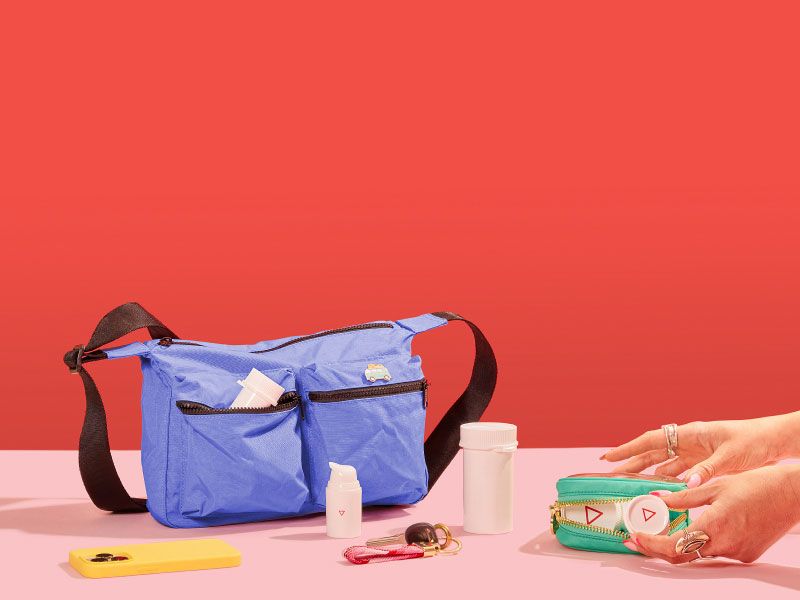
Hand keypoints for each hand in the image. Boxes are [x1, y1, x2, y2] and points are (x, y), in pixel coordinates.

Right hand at [601, 412, 799, 486]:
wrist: (771, 441)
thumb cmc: (751, 442)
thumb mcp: (729, 457)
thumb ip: (706, 471)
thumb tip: (686, 485)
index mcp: (690, 434)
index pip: (651, 441)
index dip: (628, 449)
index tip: (609, 457)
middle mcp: (687, 442)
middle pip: (652, 452)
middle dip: (630, 461)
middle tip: (610, 472)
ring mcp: (694, 452)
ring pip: (662, 463)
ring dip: (646, 472)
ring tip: (627, 483)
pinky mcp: (702, 463)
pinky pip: (678, 472)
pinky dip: (666, 480)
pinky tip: (657, 490)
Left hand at [624, 465, 799, 562]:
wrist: (792, 495)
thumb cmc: (756, 485)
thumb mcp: (714, 486)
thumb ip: (684, 496)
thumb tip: (656, 498)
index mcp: (715, 526)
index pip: (674, 546)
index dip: (651, 544)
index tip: (633, 537)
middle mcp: (725, 546)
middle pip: (682, 555)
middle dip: (656, 549)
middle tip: (635, 539)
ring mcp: (737, 553)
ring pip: (699, 554)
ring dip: (677, 545)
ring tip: (657, 531)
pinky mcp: (746, 554)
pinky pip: (716, 551)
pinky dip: (701, 542)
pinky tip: (693, 529)